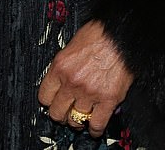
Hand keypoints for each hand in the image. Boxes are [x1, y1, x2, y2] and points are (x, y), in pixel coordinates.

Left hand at [38, 20, 133, 137]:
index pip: (44, 95)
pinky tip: (94, 127)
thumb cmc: (99, 34)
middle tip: (65, 113)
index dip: (48, 101)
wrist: (120, 36)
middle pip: (57, 112)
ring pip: (75, 120)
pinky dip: (94, 129)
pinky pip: (97, 123)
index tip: (51, 102)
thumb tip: (62, 78)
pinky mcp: (108, 100)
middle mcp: (72, 82)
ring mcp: (89, 93)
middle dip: (60, 114)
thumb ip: (65, 65)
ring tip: (79, 120)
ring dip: (76, 122)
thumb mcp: (72, 45)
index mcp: (60, 66)